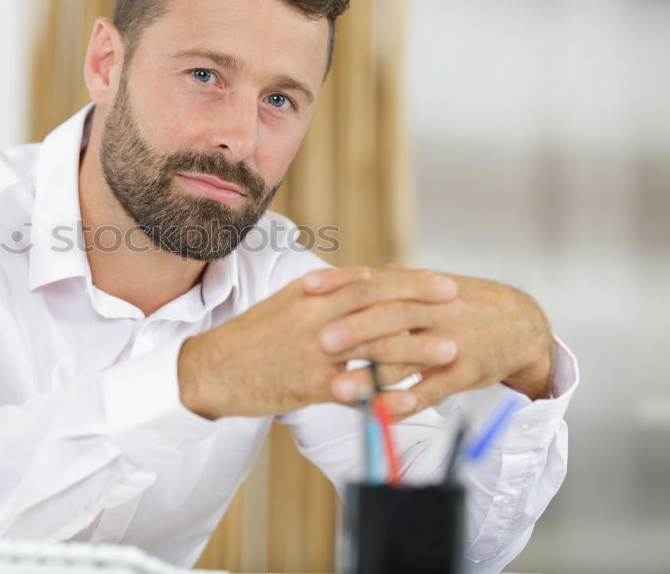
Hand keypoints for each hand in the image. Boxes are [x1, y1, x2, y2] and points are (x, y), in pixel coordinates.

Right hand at [177, 265, 457, 418]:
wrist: (214, 369)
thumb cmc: (253, 335)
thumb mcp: (288, 300)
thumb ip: (329, 289)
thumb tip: (367, 277)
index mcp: (312, 294)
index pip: (372, 282)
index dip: (411, 282)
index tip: (442, 282)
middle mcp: (316, 319)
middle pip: (380, 308)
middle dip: (424, 306)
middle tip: (459, 304)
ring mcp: (315, 353)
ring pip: (375, 347)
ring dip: (417, 348)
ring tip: (450, 349)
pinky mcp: (311, 386)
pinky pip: (356, 388)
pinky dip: (387, 392)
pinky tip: (412, 395)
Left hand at [317, 266, 554, 419]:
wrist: (518, 325)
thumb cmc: (460, 303)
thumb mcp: (428, 284)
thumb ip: (388, 282)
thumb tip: (342, 278)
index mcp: (421, 286)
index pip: (377, 280)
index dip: (341, 283)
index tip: (307, 289)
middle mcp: (437, 310)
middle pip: (392, 317)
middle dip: (355, 329)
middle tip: (319, 341)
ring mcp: (452, 343)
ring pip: (408, 359)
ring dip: (372, 375)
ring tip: (337, 388)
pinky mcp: (465, 374)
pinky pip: (431, 391)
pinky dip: (404, 403)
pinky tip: (378, 413)